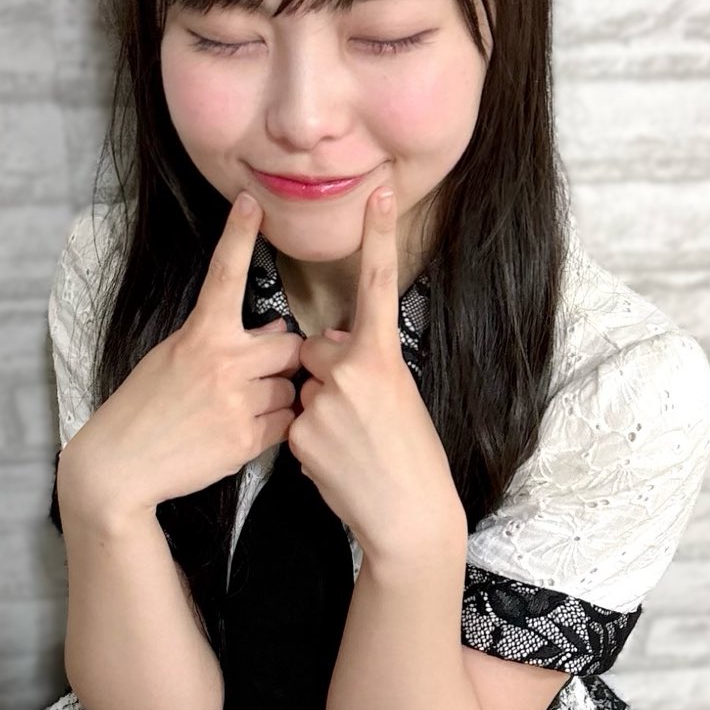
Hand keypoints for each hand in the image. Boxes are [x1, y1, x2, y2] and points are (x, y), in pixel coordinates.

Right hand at [64, 191, 301, 515]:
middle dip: (283, 359)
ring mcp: (238, 401)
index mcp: (200, 334)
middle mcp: (223, 362)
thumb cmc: (145, 407)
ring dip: (278, 397)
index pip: (224, 274)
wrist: (122, 465)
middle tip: (257, 375)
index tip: (250, 202)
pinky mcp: (247, 440)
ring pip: (291, 387)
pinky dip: (273, 429)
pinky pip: (285, 424)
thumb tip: (274, 327)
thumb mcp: (173, 358)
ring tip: (240, 410)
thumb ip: (221, 340)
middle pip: (290, 344)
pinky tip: (241, 432)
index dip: (238, 235)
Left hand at [288, 186, 463, 561]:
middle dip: (329, 372)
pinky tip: (339, 462)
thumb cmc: (413, 458)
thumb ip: (366, 366)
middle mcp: (348, 371)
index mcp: (382, 356)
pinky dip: (313, 441)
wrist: (408, 516)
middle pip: (318, 351)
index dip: (378, 237)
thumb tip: (334, 353)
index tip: (378, 193)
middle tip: (362, 413)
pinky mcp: (299, 435)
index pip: (376, 286)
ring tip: (354, 446)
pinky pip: (296, 424)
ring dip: (321, 411)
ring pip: (306, 390)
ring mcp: (320, 403)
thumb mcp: (401, 397)